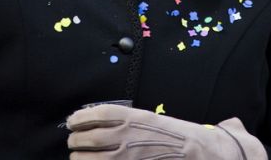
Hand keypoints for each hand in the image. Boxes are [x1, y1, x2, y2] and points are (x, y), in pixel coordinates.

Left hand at [67, 104, 267, 158]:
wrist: (197, 153)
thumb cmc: (176, 135)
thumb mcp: (152, 119)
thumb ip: (128, 120)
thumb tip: (99, 118)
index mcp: (132, 118)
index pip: (97, 114)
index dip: (80, 118)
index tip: (73, 122)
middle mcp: (126, 137)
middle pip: (87, 139)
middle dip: (75, 142)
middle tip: (73, 144)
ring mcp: (126, 158)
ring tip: (79, 159)